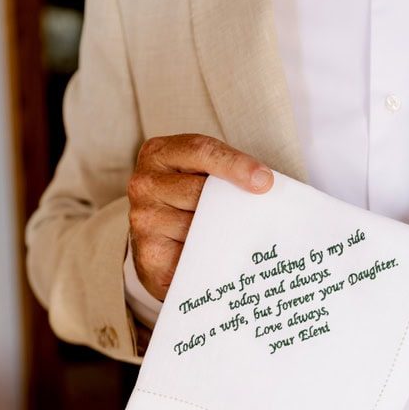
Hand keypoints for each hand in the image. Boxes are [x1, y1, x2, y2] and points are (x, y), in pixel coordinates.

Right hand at [127, 134, 272, 299]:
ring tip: (231, 239)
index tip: (264, 181)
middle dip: (232, 204)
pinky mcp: (150, 255)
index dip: (235, 164)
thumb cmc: (188, 205)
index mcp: (159, 154)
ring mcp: (143, 220)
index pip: (201, 150)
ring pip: (198, 226)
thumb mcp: (200, 177)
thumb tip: (265, 186)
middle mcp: (145, 184)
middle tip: (256, 217)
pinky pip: (192, 255)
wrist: (156, 248)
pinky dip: (210, 258)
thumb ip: (223, 175)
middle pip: (200, 191)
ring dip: (222, 235)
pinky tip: (217, 259)